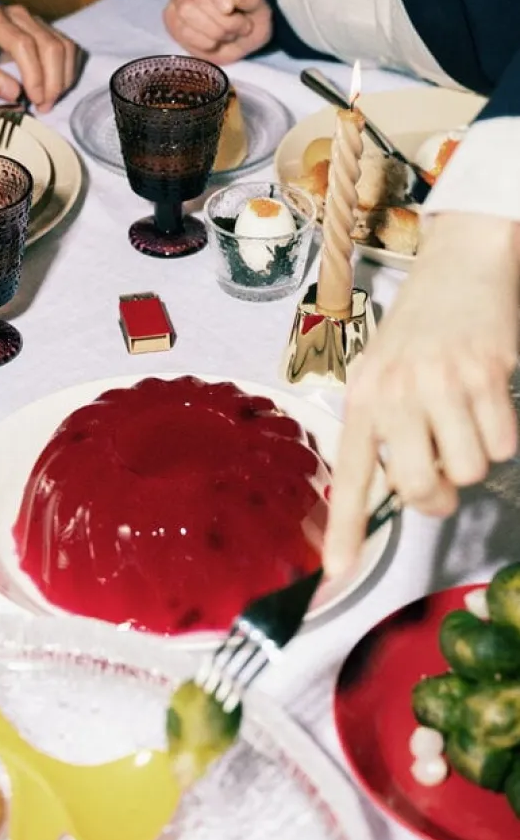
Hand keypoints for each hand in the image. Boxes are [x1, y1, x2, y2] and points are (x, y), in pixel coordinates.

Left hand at [0, 4, 79, 112]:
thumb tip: (15, 94)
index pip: (24, 45)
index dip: (34, 75)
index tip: (35, 100)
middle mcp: (19, 15)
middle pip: (50, 45)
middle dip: (53, 82)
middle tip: (44, 107)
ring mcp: (36, 19)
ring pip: (64, 46)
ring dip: (63, 78)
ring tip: (50, 101)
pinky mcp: (47, 28)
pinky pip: (68, 48)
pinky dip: (68, 71)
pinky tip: (56, 88)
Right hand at [163, 0, 272, 63]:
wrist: (242, 38)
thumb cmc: (250, 15)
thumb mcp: (259, 4)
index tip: (229, 9)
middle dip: (224, 19)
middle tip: (242, 26)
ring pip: (186, 13)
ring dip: (214, 31)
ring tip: (230, 35)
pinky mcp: (172, 19)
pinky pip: (181, 31)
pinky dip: (203, 42)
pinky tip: (215, 42)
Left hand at [323, 212, 519, 576]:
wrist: (460, 265)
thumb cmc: (419, 328)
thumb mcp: (381, 372)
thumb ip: (383, 428)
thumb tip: (403, 492)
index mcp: (363, 398)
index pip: (350, 475)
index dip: (344, 529)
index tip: (336, 573)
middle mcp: (395, 393)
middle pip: (419, 489)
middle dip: (436, 494)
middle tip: (440, 468)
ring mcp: (441, 383)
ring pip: (467, 470)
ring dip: (473, 456)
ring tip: (463, 416)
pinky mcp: (486, 374)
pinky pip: (503, 443)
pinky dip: (502, 432)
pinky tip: (489, 397)